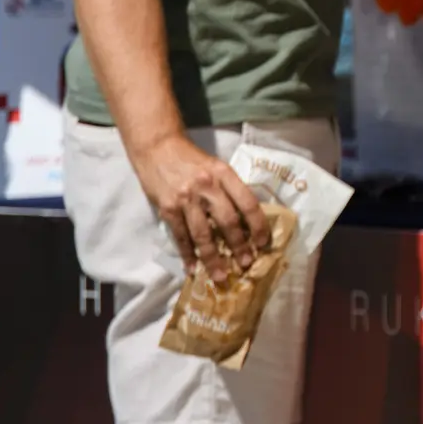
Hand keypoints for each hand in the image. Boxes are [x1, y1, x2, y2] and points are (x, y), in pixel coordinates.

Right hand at [129, 132, 270, 282]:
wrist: (158, 148)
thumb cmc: (192, 160)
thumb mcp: (217, 166)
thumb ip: (230, 188)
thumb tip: (247, 220)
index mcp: (224, 173)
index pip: (247, 202)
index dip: (258, 224)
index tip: (264, 242)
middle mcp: (207, 186)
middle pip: (227, 221)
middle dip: (238, 246)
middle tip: (246, 263)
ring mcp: (186, 198)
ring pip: (203, 234)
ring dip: (212, 258)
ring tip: (220, 275)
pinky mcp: (167, 208)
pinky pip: (180, 236)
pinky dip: (187, 254)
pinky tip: (193, 268)